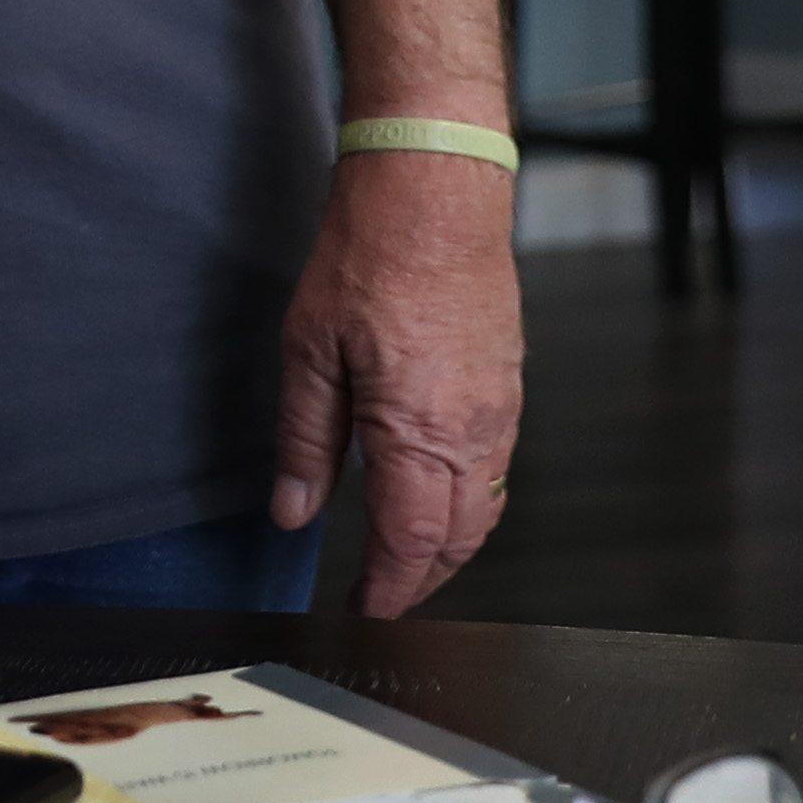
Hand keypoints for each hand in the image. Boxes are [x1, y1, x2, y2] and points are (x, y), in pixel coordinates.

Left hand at [268, 148, 522, 615]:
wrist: (435, 192)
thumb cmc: (370, 258)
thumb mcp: (310, 353)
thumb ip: (305, 443)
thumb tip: (294, 513)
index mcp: (420, 434)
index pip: (410, 544)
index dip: (388, 589)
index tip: (364, 610)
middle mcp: (473, 433)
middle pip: (458, 540)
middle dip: (422, 580)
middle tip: (383, 598)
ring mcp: (500, 410)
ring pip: (484, 508)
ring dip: (448, 545)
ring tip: (406, 562)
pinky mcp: (507, 384)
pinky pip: (495, 468)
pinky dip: (468, 502)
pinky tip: (435, 496)